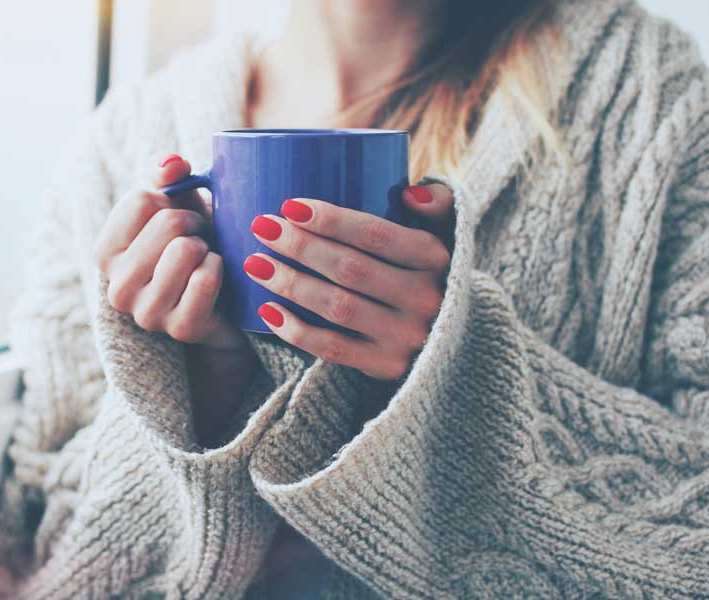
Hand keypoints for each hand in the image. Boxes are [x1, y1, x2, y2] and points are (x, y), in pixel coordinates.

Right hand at [94, 153, 247, 352]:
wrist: (222, 298)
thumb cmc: (193, 242)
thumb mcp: (175, 203)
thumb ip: (166, 174)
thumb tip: (172, 164)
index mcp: (104, 253)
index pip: (141, 199)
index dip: (171, 201)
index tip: (177, 219)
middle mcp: (117, 288)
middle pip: (168, 223)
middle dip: (194, 223)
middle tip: (198, 240)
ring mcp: (147, 313)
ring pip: (186, 250)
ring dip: (207, 247)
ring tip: (204, 258)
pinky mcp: (181, 328)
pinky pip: (205, 279)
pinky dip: (219, 269)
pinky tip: (215, 277)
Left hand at [243, 183, 454, 379]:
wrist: (453, 336)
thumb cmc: (432, 271)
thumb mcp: (448, 233)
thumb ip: (439, 203)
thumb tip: (409, 193)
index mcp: (436, 259)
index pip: (376, 235)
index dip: (330, 220)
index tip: (289, 206)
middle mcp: (424, 299)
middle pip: (350, 269)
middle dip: (300, 246)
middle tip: (262, 227)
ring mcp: (404, 337)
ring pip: (337, 308)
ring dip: (291, 284)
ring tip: (255, 263)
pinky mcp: (385, 365)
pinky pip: (333, 349)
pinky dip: (297, 331)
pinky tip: (267, 310)